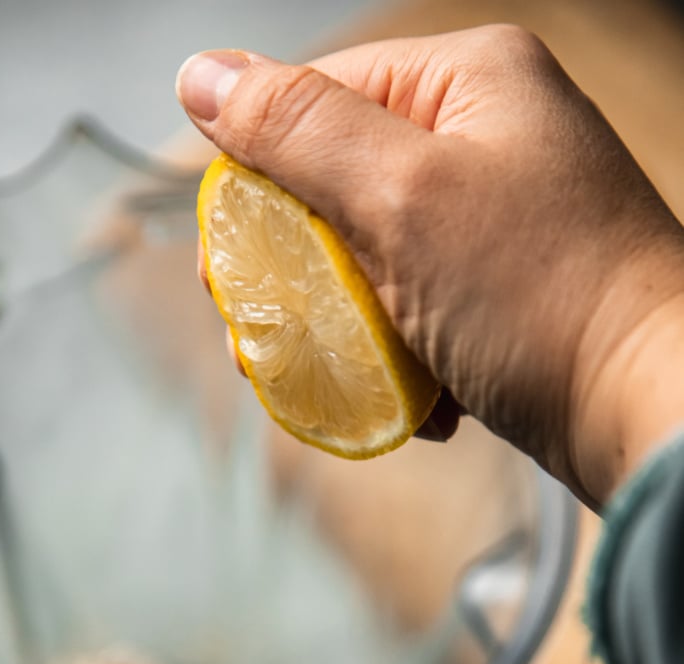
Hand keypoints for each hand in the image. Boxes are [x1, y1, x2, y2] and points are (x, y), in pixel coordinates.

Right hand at [177, 26, 683, 507]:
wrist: (647, 410)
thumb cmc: (539, 295)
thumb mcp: (403, 197)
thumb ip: (297, 132)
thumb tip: (202, 75)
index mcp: (467, 83)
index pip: (320, 101)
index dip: (260, 179)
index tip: (230, 259)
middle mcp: (485, 140)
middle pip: (339, 189)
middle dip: (300, 272)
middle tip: (269, 330)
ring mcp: (497, 221)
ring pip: (372, 260)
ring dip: (347, 328)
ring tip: (348, 376)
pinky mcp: (501, 291)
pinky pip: (416, 310)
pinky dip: (402, 358)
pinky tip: (423, 400)